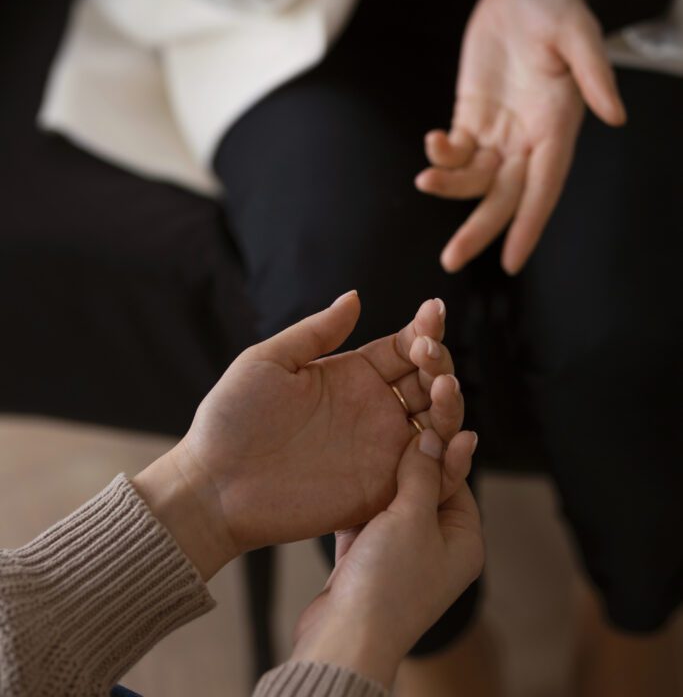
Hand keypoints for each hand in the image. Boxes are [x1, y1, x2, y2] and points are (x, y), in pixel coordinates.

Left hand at [134, 293, 463, 578]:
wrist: (213, 486)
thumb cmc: (231, 419)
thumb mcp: (268, 361)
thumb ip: (315, 332)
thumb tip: (354, 296)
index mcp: (351, 375)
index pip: (404, 346)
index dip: (425, 328)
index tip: (433, 312)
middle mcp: (373, 409)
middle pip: (429, 380)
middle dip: (440, 361)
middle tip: (428, 352)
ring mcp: (380, 449)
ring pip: (437, 422)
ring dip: (449, 401)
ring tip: (441, 387)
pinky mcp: (381, 489)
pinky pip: (429, 471)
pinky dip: (451, 454)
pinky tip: (454, 434)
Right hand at [291, 428, 481, 688]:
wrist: (343, 639)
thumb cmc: (388, 588)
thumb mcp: (412, 519)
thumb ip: (422, 473)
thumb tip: (432, 436)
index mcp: (463, 539)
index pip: (457, 476)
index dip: (441, 442)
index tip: (427, 410)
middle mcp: (436, 545)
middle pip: (426, 483)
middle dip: (409, 453)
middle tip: (398, 416)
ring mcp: (402, 551)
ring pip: (394, 496)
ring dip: (381, 471)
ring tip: (369, 434)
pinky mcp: (369, 557)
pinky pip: (368, 514)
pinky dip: (358, 494)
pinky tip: (346, 468)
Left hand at [415, 0, 626, 273]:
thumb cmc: (557, 7)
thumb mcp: (578, 32)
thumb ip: (594, 73)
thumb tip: (616, 116)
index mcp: (558, 126)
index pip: (545, 186)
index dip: (529, 224)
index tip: (512, 260)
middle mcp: (529, 137)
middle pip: (504, 195)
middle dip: (478, 227)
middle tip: (450, 260)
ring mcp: (499, 129)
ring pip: (475, 178)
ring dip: (451, 187)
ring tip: (426, 179)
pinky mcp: (472, 114)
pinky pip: (457, 149)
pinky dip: (442, 155)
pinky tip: (431, 147)